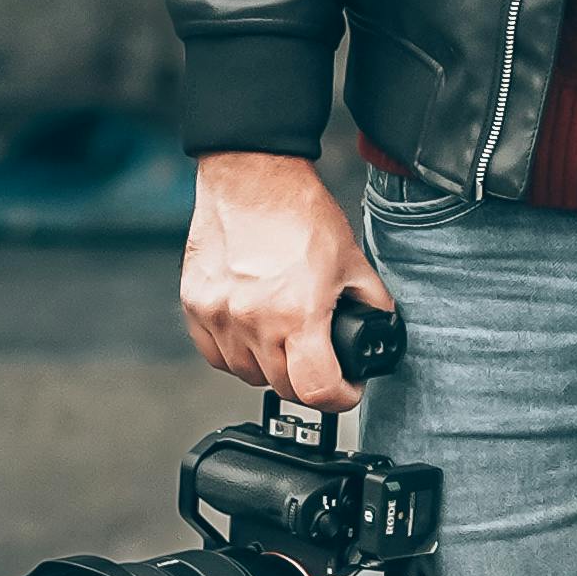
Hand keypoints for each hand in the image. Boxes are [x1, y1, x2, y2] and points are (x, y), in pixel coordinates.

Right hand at [180, 151, 388, 410]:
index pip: (317, 391)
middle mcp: (253, 320)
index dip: (340, 398)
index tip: (346, 388)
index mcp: (297, 312)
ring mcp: (219, 315)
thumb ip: (372, 300)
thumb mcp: (351, 259)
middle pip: (282, 387)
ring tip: (284, 339)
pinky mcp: (195, 305)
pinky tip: (252, 332)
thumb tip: (381, 326)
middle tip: (319, 360)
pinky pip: (215, 354)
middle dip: (308, 381)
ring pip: (246, 373)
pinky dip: (235, 353)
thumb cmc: (297, 211)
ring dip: (269, 368)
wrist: (251, 177)